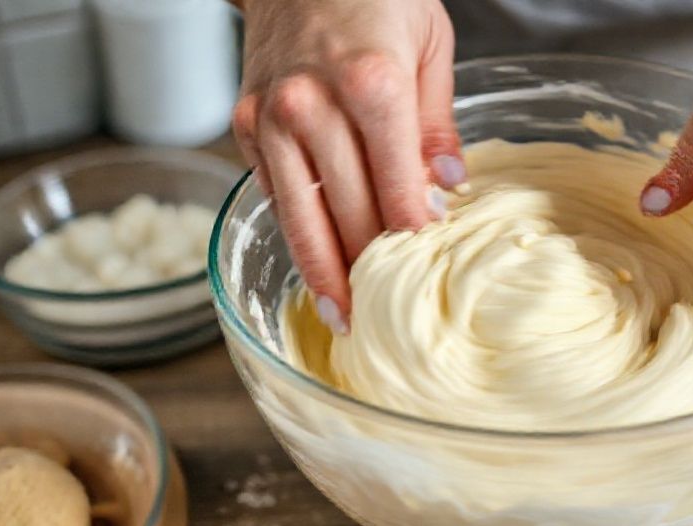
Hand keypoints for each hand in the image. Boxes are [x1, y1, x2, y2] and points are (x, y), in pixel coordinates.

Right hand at [232, 0, 461, 333]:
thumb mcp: (430, 44)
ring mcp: (272, 118)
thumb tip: (447, 187)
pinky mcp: (245, 124)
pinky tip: (315, 265)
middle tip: (386, 313)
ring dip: (324, 272)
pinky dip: (295, 232)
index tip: (423, 267)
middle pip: (348, 213)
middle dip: (370, 268)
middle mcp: (314, 106)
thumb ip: (438, 124)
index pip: (396, 191)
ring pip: (301, 216)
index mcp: (372, 85)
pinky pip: (274, 193)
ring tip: (342, 315)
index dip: (411, 238)